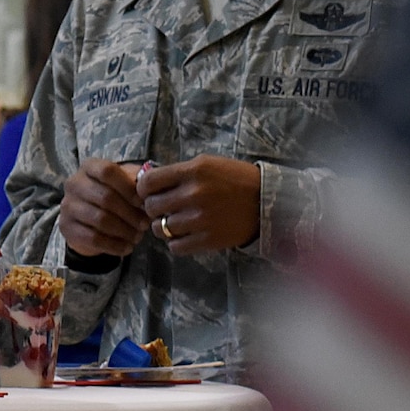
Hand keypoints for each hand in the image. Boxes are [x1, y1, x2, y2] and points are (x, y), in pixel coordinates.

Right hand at [59, 158, 146, 257]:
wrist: (87, 219)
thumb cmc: (111, 195)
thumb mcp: (123, 182)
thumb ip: (136, 180)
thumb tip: (149, 189)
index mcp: (89, 167)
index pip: (108, 171)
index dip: (128, 187)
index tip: (143, 202)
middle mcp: (74, 183)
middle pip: (106, 197)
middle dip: (130, 213)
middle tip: (145, 224)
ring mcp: (68, 206)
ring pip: (100, 220)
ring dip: (124, 230)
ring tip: (138, 236)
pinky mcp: (67, 227)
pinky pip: (93, 238)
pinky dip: (114, 245)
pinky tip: (127, 247)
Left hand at [138, 156, 260, 254]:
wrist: (265, 201)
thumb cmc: (234, 179)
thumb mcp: (207, 164)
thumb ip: (178, 172)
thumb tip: (147, 180)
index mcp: (193, 171)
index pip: (149, 182)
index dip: (143, 188)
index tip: (148, 192)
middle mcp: (194, 194)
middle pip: (151, 206)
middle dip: (153, 207)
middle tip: (162, 207)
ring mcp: (200, 219)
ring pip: (160, 228)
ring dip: (163, 226)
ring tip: (174, 221)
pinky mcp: (207, 240)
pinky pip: (175, 246)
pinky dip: (175, 242)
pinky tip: (184, 234)